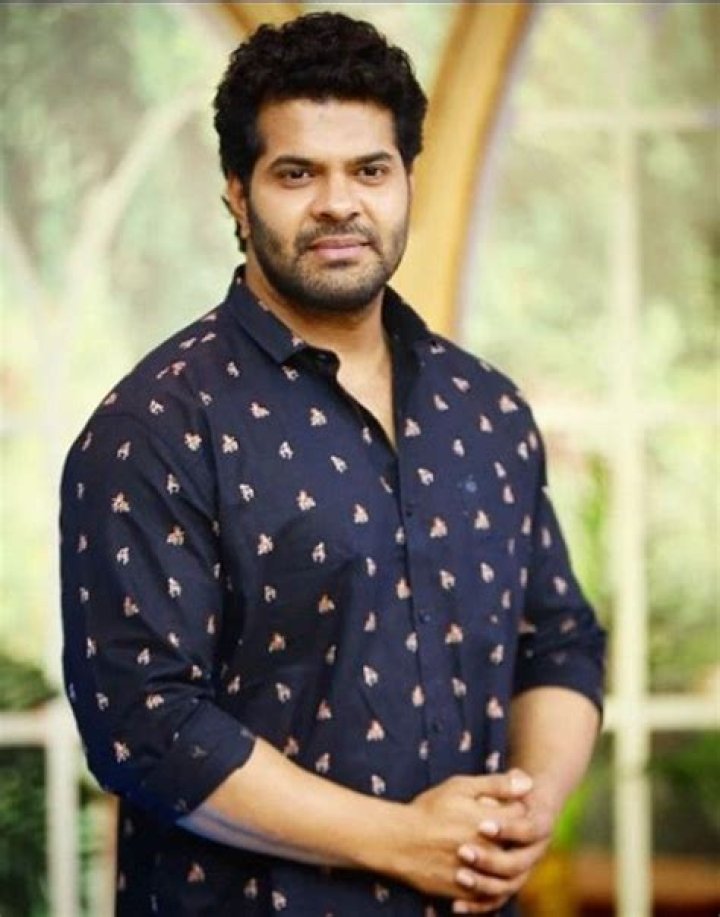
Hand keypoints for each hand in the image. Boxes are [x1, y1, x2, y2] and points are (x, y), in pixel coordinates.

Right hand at [388, 771, 532, 902]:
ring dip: (500, 860)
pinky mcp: (465, 892)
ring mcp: (478, 873)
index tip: (503, 805)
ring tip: (486, 848)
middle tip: (492, 827)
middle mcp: (488, 850)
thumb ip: (497, 785)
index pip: (521, 816)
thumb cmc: (429, 809)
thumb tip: (528, 781)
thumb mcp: (461, 787)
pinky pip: (487, 895)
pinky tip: (480, 871)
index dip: (514, 808)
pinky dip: (487, 884)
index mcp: (490, 822)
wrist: (398, 841)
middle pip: (515, 844)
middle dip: (508, 834)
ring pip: (504, 873)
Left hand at [451, 779, 556, 913]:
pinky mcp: (506, 883)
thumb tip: (519, 778)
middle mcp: (533, 852)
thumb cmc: (507, 790)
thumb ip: (505, 783)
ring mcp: (521, 870)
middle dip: (490, 860)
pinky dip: (478, 906)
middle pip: (517, 864)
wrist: (522, 806)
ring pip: (507, 886)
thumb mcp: (502, 783)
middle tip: (463, 851)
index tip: (483, 825)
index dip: (508, 829)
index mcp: (539, 825)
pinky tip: (456, 906)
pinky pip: (495, 900)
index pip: (528, 830)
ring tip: (459, 875)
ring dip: (483, 884)